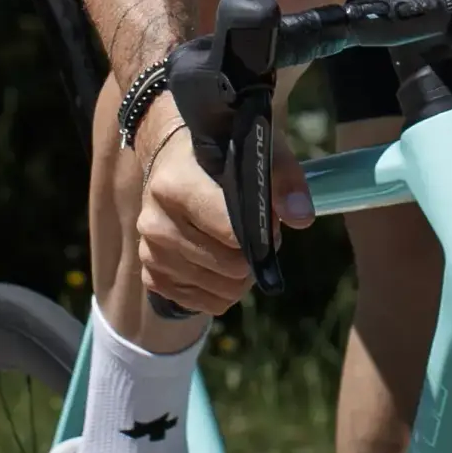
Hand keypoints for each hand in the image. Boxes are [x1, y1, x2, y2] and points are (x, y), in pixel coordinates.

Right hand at [132, 104, 312, 316]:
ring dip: (240, 276)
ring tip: (238, 247)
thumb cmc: (219, 154)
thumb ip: (283, 177)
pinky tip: (220, 263)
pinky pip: (203, 303)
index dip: (262, 232)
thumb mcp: (256, 149)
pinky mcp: (151, 275)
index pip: (230, 230)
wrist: (172, 161)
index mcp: (174, 185)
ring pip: (221, 290)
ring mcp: (150, 252)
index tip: (270, 221)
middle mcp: (155, 221)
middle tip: (257, 236)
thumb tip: (301, 218)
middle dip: (253, 255)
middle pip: (230, 265)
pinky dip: (220, 290)